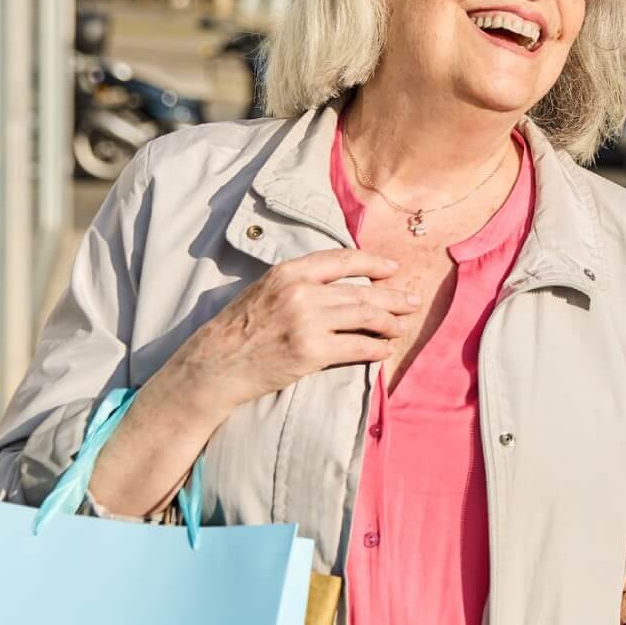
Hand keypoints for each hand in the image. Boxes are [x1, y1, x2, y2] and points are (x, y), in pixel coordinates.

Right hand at [162, 248, 418, 417]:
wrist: (213, 365)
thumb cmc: (238, 329)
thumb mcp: (265, 290)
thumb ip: (300, 281)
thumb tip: (341, 281)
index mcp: (289, 272)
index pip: (343, 260)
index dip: (374, 263)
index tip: (393, 269)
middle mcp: (300, 292)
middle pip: (361, 291)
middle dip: (393, 297)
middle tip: (412, 301)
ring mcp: (307, 322)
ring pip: (365, 317)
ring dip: (390, 322)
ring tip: (401, 326)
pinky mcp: (311, 352)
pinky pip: (357, 347)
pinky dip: (377, 348)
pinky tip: (385, 350)